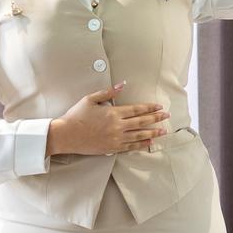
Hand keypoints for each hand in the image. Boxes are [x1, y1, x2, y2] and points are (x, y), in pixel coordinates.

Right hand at [50, 84, 167, 155]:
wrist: (66, 135)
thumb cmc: (76, 115)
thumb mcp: (90, 99)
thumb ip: (108, 92)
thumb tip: (122, 84)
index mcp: (113, 112)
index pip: (136, 109)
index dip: (149, 108)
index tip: (159, 107)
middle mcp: (117, 126)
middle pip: (141, 122)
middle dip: (156, 118)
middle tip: (166, 116)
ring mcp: (115, 138)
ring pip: (139, 135)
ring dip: (152, 133)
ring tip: (163, 131)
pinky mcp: (111, 148)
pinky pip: (130, 146)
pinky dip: (141, 144)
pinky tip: (149, 142)